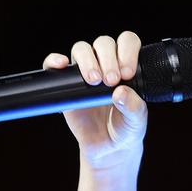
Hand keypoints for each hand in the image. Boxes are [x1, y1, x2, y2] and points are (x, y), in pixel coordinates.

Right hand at [42, 31, 148, 170]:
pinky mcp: (65, 84)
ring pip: (81, 49)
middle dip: (108, 58)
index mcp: (126, 66)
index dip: (127, 51)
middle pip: (103, 43)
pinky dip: (54, 60)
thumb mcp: (136, 120)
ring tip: (93, 81)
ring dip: (87, 60)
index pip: (127, 42)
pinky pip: (54, 65)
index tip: (127, 73)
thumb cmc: (126, 128)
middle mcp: (105, 64)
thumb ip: (134, 107)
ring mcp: (84, 72)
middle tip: (111, 81)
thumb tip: (121, 93)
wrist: (107, 148)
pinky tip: (62, 65)